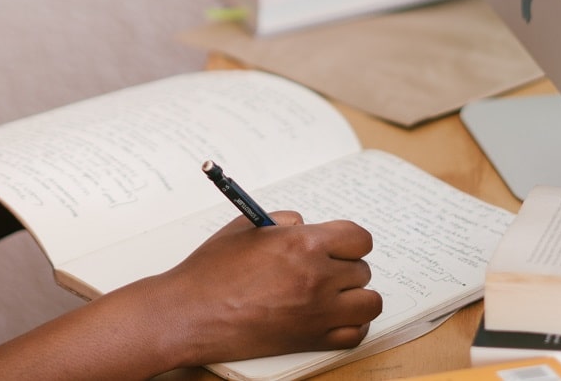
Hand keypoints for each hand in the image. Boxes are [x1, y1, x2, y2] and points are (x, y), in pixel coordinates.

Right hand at [148, 210, 382, 367]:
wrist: (191, 313)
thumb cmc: (211, 272)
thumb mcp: (245, 227)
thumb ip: (283, 221)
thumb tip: (304, 225)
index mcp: (303, 244)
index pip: (359, 238)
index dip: (349, 240)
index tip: (338, 245)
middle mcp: (317, 277)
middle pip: (362, 269)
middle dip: (344, 266)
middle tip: (322, 269)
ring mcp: (318, 312)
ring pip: (369, 302)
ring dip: (355, 296)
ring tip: (334, 294)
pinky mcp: (311, 340)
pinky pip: (356, 333)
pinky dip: (352, 324)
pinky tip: (335, 316)